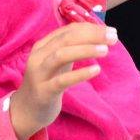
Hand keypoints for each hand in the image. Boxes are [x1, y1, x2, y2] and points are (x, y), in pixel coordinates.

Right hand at [9, 23, 116, 139]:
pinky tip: (96, 70)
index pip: (69, 30)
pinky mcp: (43, 92)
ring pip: (61, 55)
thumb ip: (75, 46)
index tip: (111, 31)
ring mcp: (39, 74)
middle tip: (113, 38)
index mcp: (43, 45)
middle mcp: (38, 56)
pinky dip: (80, 74)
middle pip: (66, 39)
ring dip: (85, 50)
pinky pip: (62, 81)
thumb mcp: (60, 61)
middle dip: (92, 35)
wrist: (26, 111)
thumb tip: (104, 34)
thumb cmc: (48, 80)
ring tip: (105, 50)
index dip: (92, 28)